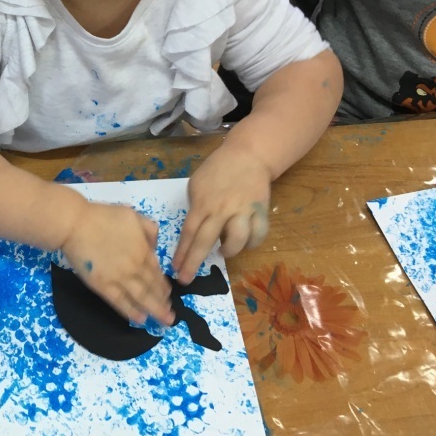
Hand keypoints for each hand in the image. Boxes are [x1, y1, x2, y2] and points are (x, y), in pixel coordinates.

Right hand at [61, 202, 174, 325]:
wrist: (76, 223)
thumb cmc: (102, 216)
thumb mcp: (133, 215)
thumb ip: (149, 230)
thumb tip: (153, 247)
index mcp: (143, 250)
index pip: (157, 272)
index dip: (163, 286)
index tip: (168, 295)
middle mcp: (135, 267)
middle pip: (152, 288)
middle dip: (163, 303)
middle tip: (170, 315)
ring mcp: (119, 278)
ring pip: (141, 298)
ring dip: (154, 310)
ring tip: (162, 320)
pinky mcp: (103, 286)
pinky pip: (120, 302)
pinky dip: (131, 312)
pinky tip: (140, 320)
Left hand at [172, 149, 270, 283]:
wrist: (247, 155)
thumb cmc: (217, 170)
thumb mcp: (197, 184)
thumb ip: (195, 207)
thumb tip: (194, 229)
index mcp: (203, 203)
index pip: (188, 232)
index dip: (181, 253)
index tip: (175, 269)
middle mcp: (221, 209)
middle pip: (205, 241)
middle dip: (193, 263)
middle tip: (186, 279)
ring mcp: (242, 211)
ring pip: (237, 240)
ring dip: (229, 251)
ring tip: (223, 252)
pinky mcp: (259, 211)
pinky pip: (258, 234)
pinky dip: (252, 243)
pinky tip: (244, 243)